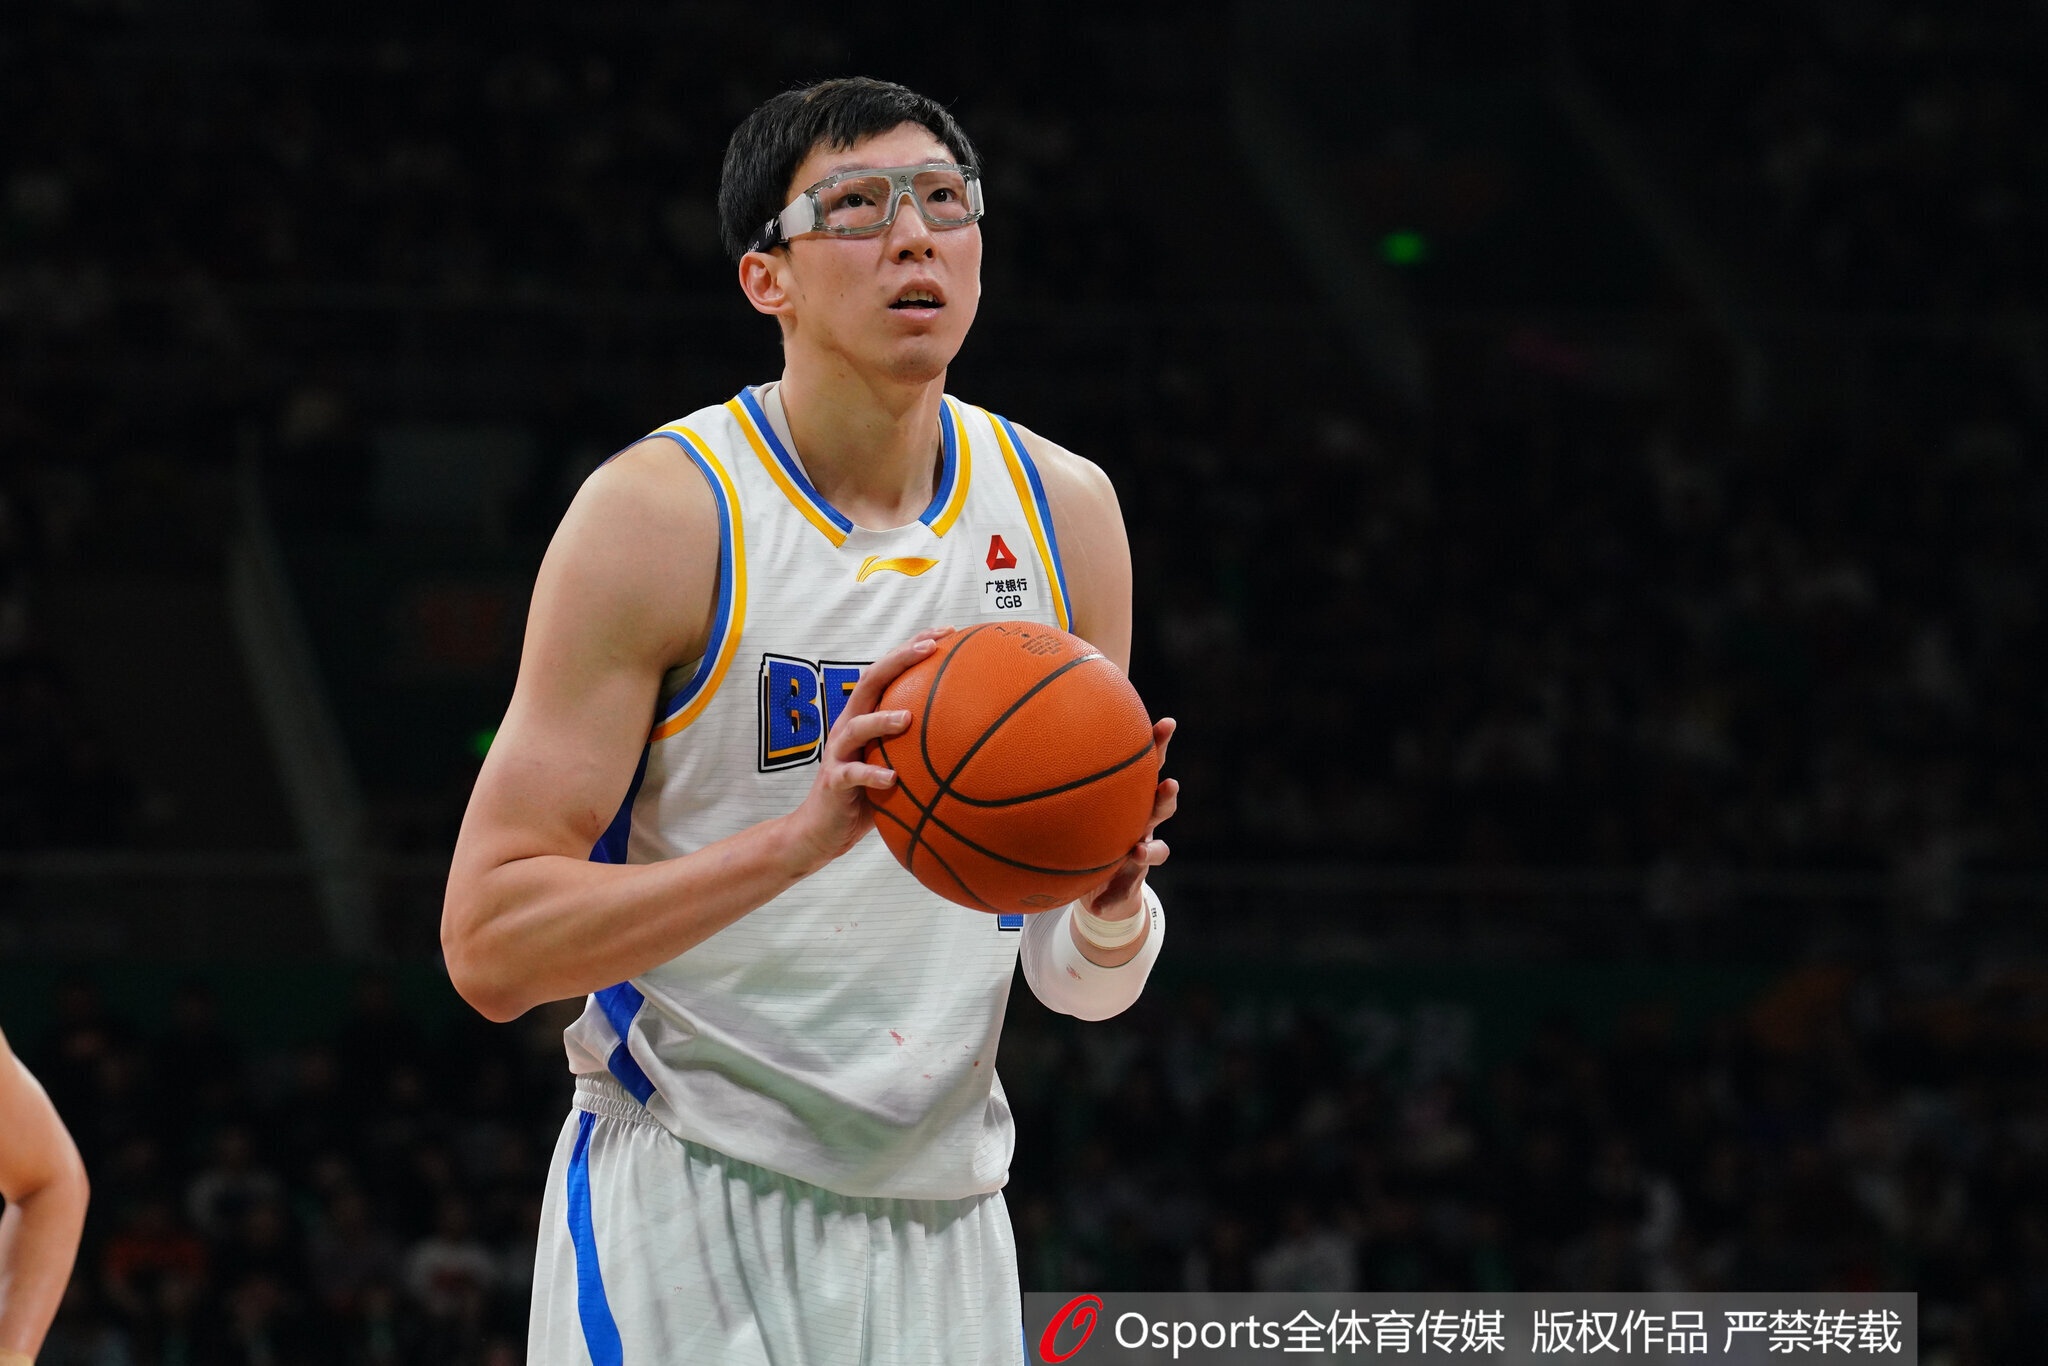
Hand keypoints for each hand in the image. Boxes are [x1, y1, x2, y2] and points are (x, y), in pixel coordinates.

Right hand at [777, 627, 953, 875]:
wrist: (820, 831)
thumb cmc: (865, 797)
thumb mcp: (895, 764)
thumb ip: (920, 747)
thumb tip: (975, 738)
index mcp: (864, 717)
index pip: (888, 671)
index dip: (913, 646)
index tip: (948, 630)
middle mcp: (848, 727)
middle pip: (868, 682)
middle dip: (898, 660)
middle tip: (929, 648)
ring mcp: (838, 754)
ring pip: (856, 727)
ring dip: (881, 720)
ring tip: (907, 717)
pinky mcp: (834, 783)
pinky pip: (852, 775)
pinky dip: (872, 775)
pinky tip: (893, 779)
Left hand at [1073, 717, 1176, 965]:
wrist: (1098, 883)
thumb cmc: (1084, 832)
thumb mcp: (1070, 805)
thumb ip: (1056, 778)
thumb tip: (1020, 742)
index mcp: (1131, 800)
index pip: (1149, 769)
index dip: (1160, 746)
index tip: (1167, 723)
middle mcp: (1142, 825)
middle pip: (1162, 807)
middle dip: (1167, 794)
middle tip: (1169, 784)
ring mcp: (1140, 856)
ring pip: (1158, 850)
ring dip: (1151, 851)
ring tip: (1138, 851)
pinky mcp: (1130, 885)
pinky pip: (1124, 892)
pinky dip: (1112, 899)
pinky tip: (1097, 906)